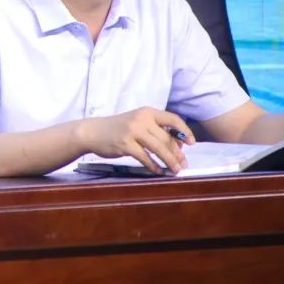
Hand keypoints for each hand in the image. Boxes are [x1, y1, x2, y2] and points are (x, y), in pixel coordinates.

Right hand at [78, 107, 195, 174]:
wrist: (92, 131)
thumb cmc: (117, 128)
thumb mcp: (137, 122)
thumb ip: (155, 129)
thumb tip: (177, 145)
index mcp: (147, 112)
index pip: (173, 119)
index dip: (185, 131)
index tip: (191, 144)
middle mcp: (141, 119)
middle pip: (167, 138)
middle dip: (178, 154)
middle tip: (183, 165)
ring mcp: (133, 131)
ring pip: (159, 149)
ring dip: (170, 162)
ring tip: (175, 171)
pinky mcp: (125, 144)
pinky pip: (146, 158)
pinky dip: (154, 166)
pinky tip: (158, 171)